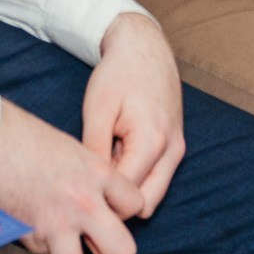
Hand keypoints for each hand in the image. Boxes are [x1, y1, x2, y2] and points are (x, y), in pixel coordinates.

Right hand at [0, 99, 144, 253]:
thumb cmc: (27, 138)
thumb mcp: (74, 150)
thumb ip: (93, 176)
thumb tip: (100, 195)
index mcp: (99, 175)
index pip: (135, 205)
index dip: (124, 210)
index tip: (112, 209)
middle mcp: (85, 203)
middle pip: (122, 251)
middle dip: (113, 251)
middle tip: (100, 243)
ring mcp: (58, 223)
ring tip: (63, 244)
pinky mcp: (30, 236)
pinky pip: (42, 253)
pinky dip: (38, 244)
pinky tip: (31, 222)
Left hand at [82, 12, 184, 216]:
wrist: (144, 47)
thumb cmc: (118, 75)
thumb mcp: (97, 111)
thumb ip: (95, 153)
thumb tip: (89, 189)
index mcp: (152, 142)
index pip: (126, 197)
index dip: (99, 201)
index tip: (76, 197)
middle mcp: (171, 151)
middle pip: (144, 206)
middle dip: (116, 205)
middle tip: (88, 190)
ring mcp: (177, 150)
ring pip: (153, 197)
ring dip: (128, 193)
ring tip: (103, 171)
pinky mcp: (175, 146)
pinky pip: (157, 179)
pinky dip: (137, 179)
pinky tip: (115, 160)